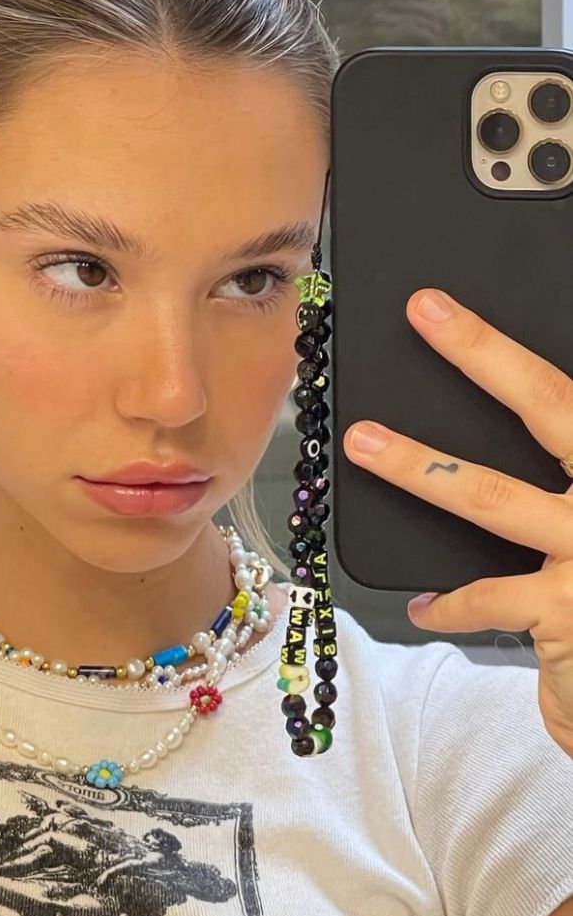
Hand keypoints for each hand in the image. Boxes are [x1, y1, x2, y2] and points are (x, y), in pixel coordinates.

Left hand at [342, 287, 572, 759]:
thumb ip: (563, 473)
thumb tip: (504, 410)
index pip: (569, 394)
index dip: (513, 346)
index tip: (465, 302)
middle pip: (552, 406)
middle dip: (485, 353)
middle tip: (427, 311)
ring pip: (494, 495)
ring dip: (420, 466)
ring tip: (364, 440)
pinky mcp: (568, 613)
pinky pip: (487, 596)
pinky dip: (449, 603)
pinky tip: (423, 607)